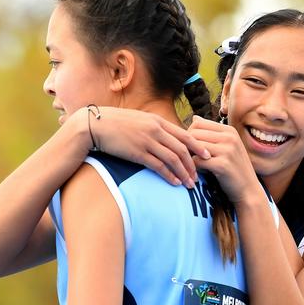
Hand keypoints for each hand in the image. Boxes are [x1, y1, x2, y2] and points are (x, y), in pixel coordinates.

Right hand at [71, 107, 209, 187]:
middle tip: (200, 176)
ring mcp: (147, 141)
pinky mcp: (137, 153)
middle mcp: (155, 130)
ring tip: (190, 184)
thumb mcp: (139, 120)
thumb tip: (166, 138)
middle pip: (182, 149)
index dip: (198, 146)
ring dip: (184, 173)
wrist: (95, 124)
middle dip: (194, 164)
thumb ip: (154, 128)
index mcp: (158, 121)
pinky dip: (169, 175)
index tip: (208, 156)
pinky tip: (175, 182)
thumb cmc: (116, 123)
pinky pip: (159, 166)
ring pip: (173, 159)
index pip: (185, 134)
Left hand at [188, 115, 264, 203]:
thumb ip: (211, 133)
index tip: (191, 148)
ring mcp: (227, 150)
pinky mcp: (223, 165)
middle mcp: (230, 137)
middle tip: (190, 158)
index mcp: (229, 130)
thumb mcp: (226, 146)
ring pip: (194, 147)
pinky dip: (194, 168)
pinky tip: (199, 173)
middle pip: (194, 134)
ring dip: (190, 157)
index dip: (189, 135)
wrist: (248, 190)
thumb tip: (194, 117)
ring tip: (195, 166)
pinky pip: (197, 161)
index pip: (198, 123)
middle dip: (188, 146)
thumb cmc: (234, 168)